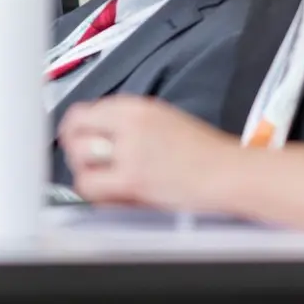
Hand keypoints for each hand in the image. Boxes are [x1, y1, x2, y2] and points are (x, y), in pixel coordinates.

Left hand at [58, 97, 236, 210]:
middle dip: (74, 151)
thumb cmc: (204, 153)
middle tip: (87, 165)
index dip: (74, 131)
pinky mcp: (132, 179)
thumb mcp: (162, 120)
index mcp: (136, 107)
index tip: (75, 142)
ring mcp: (130, 151)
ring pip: (79, 158)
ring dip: (86, 172)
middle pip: (74, 131)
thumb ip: (127, 124)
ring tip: (105, 182)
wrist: (228, 173)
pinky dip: (96, 194)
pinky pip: (91, 186)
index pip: (83, 112)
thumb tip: (94, 136)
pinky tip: (114, 196)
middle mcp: (129, 123)